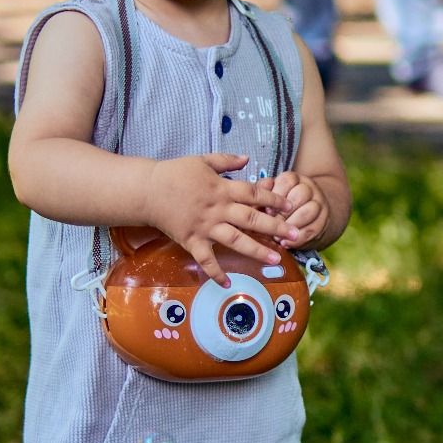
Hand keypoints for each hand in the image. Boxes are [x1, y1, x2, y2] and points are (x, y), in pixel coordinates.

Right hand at [144, 154, 285, 284]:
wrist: (147, 190)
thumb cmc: (174, 173)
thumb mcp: (203, 160)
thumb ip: (227, 161)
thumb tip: (248, 158)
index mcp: (222, 188)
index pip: (254, 194)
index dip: (274, 199)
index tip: (290, 206)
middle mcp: (217, 209)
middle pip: (251, 219)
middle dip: (275, 227)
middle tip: (295, 235)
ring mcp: (205, 226)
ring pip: (235, 240)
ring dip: (256, 251)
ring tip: (275, 259)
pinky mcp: (191, 240)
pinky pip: (206, 260)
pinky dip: (217, 273)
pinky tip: (229, 285)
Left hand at [268, 169, 330, 247]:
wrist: (310, 215)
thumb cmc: (283, 204)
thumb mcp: (273, 194)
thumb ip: (264, 191)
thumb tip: (257, 193)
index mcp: (295, 179)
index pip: (288, 181)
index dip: (277, 195)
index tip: (267, 210)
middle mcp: (310, 189)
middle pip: (300, 195)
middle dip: (284, 212)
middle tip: (272, 224)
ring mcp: (319, 204)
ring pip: (309, 212)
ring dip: (291, 225)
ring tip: (277, 236)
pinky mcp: (323, 222)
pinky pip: (313, 230)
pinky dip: (297, 239)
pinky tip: (285, 243)